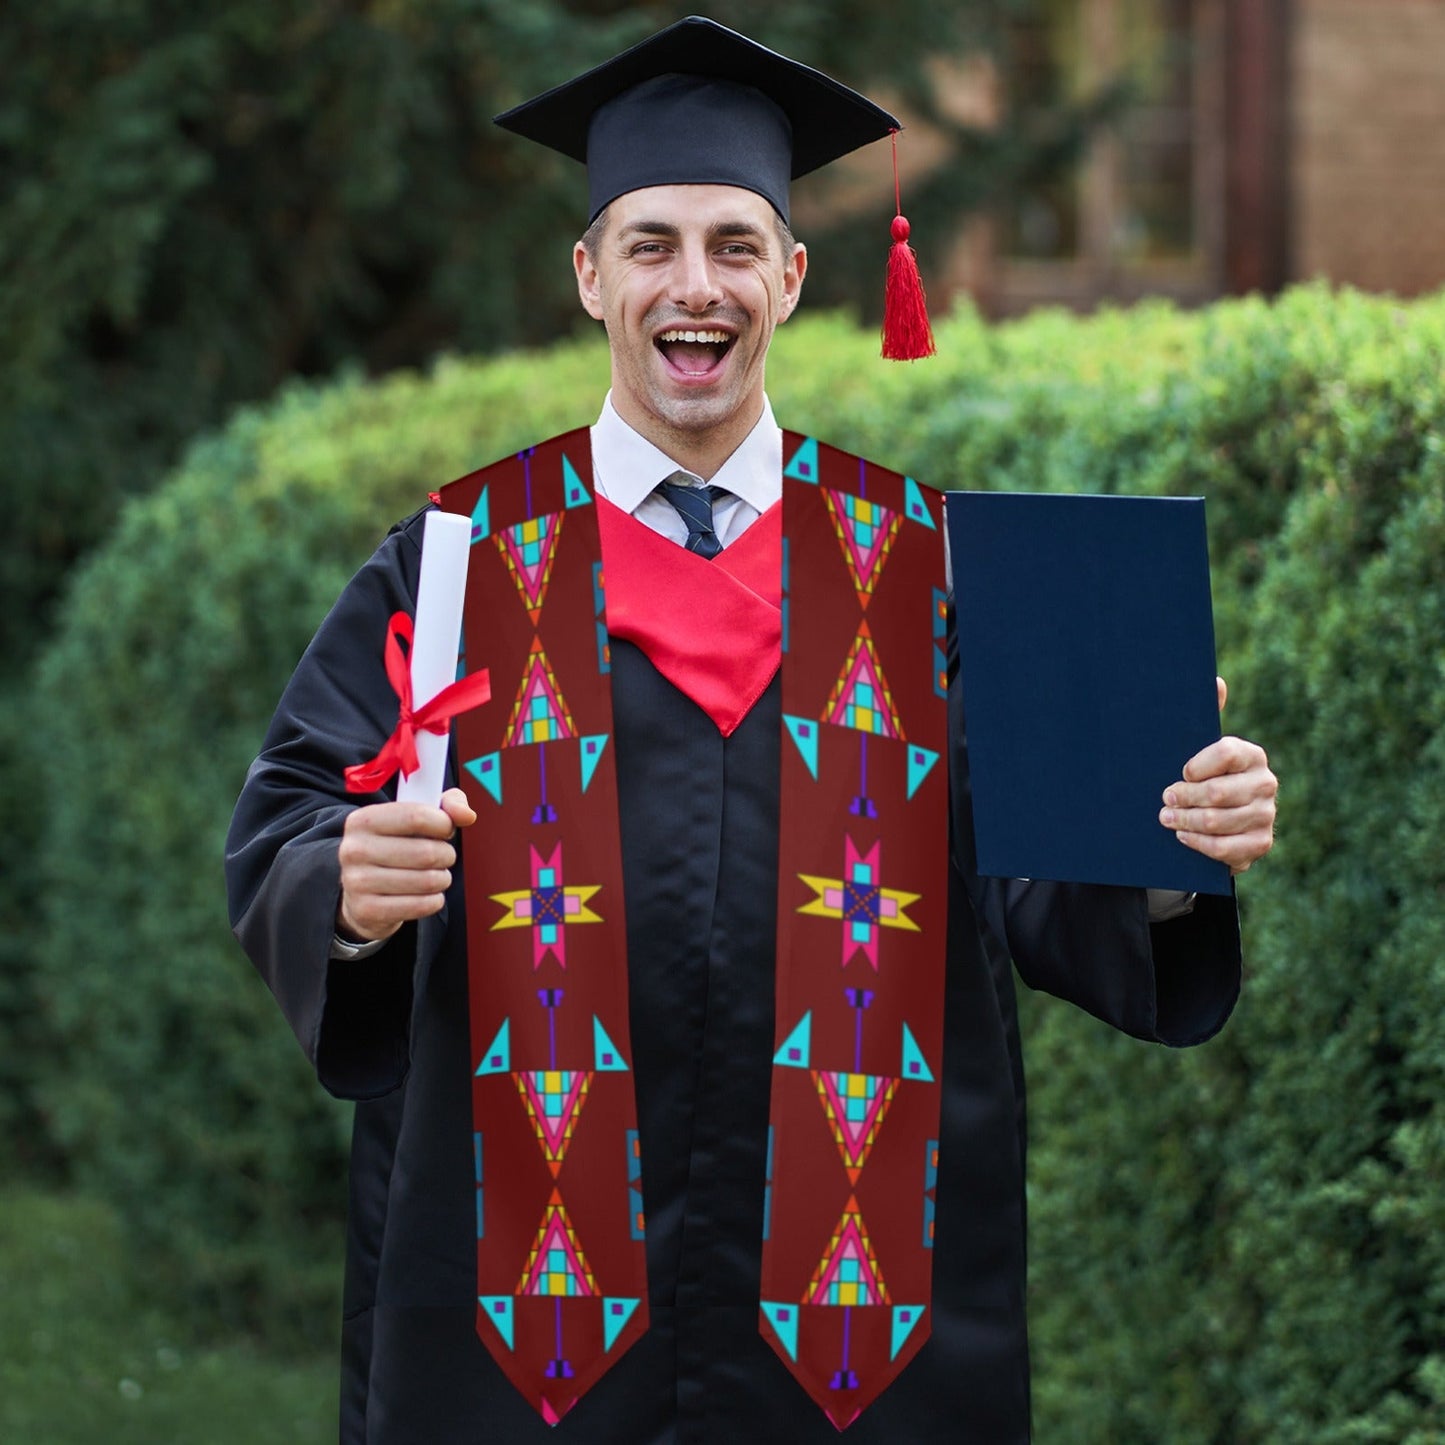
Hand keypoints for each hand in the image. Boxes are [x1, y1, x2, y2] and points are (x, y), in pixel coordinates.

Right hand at [336, 787, 476, 942]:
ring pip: (427, 881)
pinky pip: (421, 905)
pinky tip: (428, 895)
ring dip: (442, 879)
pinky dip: (434, 900)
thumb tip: (467, 815)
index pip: (416, 816)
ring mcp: (357, 882)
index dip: (443, 824)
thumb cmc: (396, 847)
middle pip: (426, 852)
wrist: (360, 893)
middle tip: (443, 856)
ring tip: (436, 876)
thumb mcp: (414, 817)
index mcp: (363, 820)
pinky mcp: (367, 910)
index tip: (446, 830)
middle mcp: (354, 849)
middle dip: (446, 855)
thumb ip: (446, 805)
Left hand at [1159, 678, 1277, 873]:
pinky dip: (1199, 843)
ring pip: (1217, 821)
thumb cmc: (1203, 777)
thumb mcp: (1199, 748)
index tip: (1180, 772)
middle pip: (1218, 792)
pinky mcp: (1260, 843)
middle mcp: (1265, 783)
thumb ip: (1206, 715)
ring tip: (1166, 818)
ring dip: (1185, 821)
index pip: (1225, 753)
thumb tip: (1216, 681)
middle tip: (1164, 799)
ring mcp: (1266, 815)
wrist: (1218, 820)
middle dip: (1183, 797)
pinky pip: (1225, 848)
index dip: (1197, 765)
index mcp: (1251, 755)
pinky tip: (1183, 837)